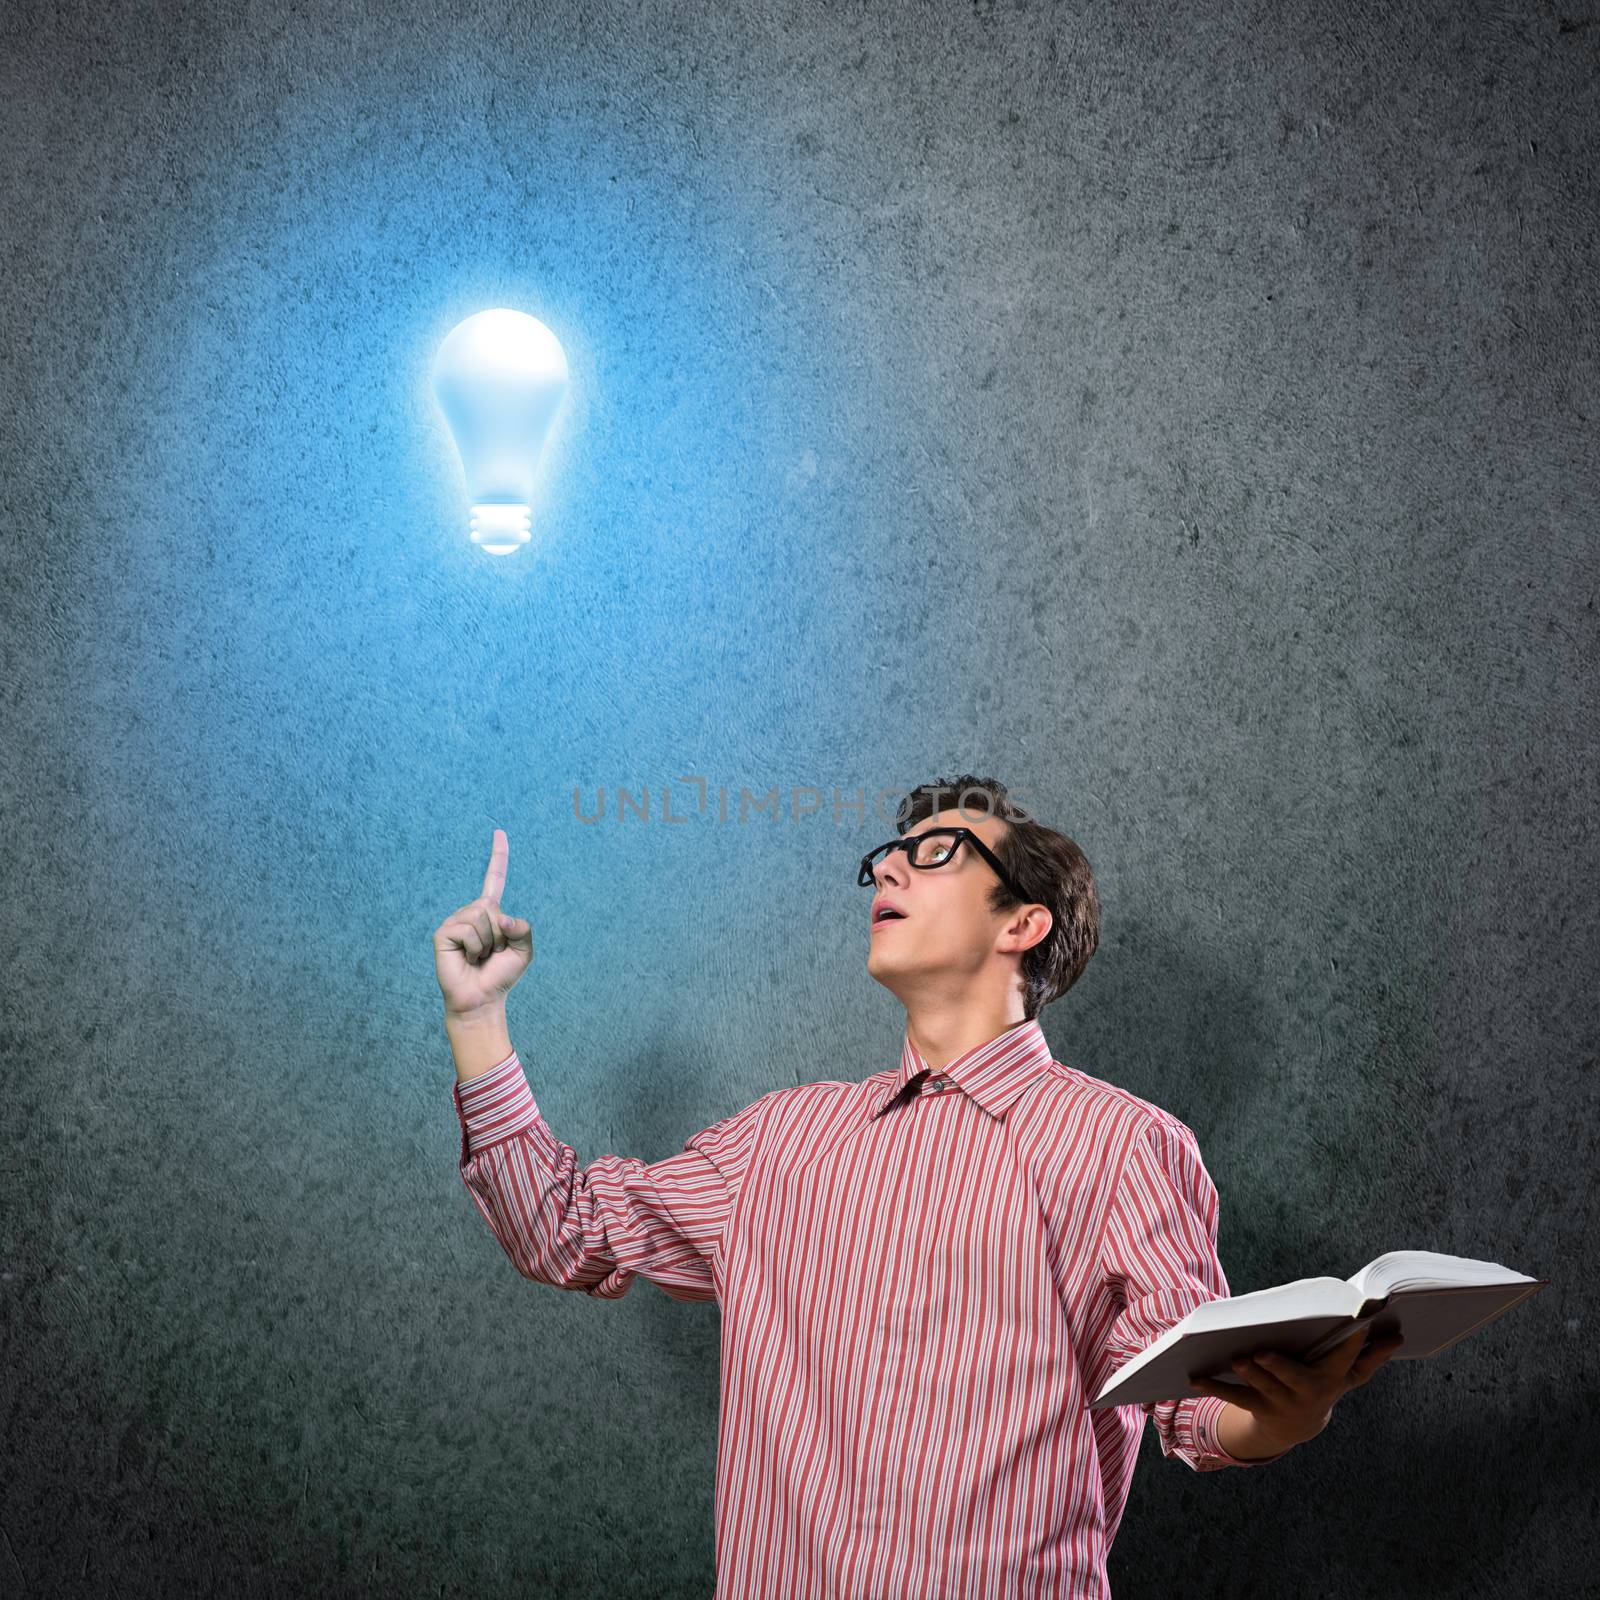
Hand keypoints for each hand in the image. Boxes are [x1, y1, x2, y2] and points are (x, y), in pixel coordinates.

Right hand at [432, 829, 533, 1016]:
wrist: (482, 999)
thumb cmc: (501, 975)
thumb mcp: (524, 951)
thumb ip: (523, 928)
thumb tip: (498, 916)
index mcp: (491, 913)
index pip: (495, 879)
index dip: (498, 856)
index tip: (499, 831)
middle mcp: (471, 912)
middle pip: (493, 906)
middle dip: (500, 934)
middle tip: (491, 953)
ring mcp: (455, 921)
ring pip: (481, 917)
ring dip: (488, 943)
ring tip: (478, 957)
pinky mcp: (443, 933)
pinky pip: (468, 930)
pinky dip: (474, 947)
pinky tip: (467, 958)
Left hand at [1187, 1326, 1404, 1452]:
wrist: (1296, 1426)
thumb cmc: (1323, 1382)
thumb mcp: (1348, 1374)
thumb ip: (1370, 1354)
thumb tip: (1399, 1333)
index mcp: (1334, 1378)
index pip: (1346, 1361)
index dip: (1349, 1345)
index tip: (1353, 1326)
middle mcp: (1310, 1393)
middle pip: (1296, 1379)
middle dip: (1281, 1367)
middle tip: (1262, 1352)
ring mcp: (1283, 1402)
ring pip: (1263, 1387)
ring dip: (1249, 1373)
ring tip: (1237, 1358)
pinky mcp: (1258, 1408)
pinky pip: (1233, 1395)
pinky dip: (1212, 1384)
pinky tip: (1192, 1376)